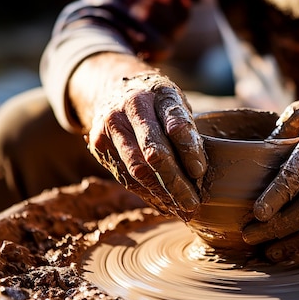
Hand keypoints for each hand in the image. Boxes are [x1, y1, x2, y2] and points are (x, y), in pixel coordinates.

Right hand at [85, 71, 206, 221]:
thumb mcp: (177, 105)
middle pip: (154, 151)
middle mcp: (133, 106)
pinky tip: (163, 205)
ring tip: (181, 210)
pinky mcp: (98, 143)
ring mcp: (112, 124)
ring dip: (162, 194)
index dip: (189, 149)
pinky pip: (125, 176)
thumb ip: (187, 132)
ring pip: (137, 169)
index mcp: (160, 93)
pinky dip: (147, 194)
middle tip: (192, 203)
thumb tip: (200, 175)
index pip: (176, 122)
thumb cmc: (158, 103)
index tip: (200, 171)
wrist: (114, 89)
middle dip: (175, 181)